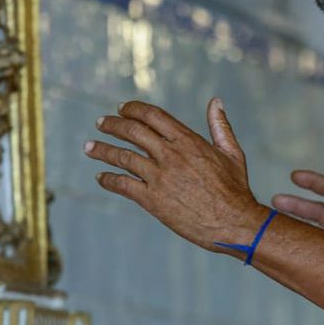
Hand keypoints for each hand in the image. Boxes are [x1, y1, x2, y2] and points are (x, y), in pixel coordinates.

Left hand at [85, 98, 266, 252]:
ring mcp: (159, 177)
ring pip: (122, 157)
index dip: (133, 109)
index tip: (120, 108)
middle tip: (100, 123)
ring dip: (102, 150)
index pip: (153, 115)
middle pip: (133, 131)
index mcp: (188, 141)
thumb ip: (220, 125)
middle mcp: (170, 155)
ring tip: (88, 147)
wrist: (233, 223)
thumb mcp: (231, 152)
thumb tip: (216, 101)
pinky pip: (123, 185)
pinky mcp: (153, 200)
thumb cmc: (235, 189)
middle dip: (112, 125)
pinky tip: (101, 177)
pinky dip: (108, 179)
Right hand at [272, 167, 323, 241]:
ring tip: (276, 220)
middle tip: (276, 199)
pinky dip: (307, 240)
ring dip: (299, 221)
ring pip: (319, 228)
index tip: (294, 177)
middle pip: (322, 210)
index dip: (315, 182)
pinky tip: (291, 241)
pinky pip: (322, 244)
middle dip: (299, 203)